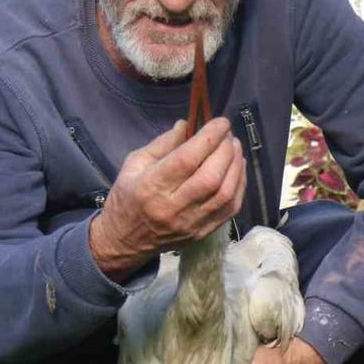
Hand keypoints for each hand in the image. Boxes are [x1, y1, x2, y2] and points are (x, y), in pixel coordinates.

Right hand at [89, 117, 245, 279]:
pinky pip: (230, 209)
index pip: (186, 160)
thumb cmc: (127, 196)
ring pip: (225, 193)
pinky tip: (237, 169)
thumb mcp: (135, 163)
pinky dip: (239, 185)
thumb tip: (189, 124)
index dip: (208, 138)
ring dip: (236, 166)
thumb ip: (163, 143)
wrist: (125, 241)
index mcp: (151, 187)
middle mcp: (172, 208)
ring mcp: (190, 224)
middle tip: (227, 134)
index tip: (220, 122)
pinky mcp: (202, 233)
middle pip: (210, 176)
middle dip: (225, 150)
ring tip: (234, 148)